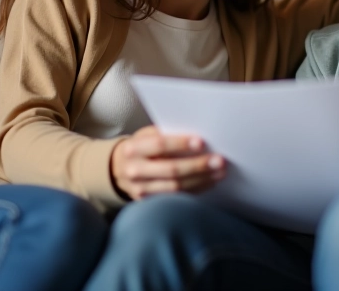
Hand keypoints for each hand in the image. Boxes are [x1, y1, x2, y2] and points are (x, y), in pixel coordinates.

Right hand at [111, 126, 225, 199]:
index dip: (181, 144)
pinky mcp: (148, 203)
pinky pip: (177, 198)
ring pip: (176, 187)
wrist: (119, 170)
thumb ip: (166, 135)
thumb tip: (199, 136)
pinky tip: (209, 182)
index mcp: (133, 148)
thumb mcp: (147, 136)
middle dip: (198, 165)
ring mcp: (140, 190)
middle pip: (171, 170)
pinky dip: (196, 189)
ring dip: (202, 179)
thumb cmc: (141, 148)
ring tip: (219, 172)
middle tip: (219, 161)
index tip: (202, 142)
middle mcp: (134, 170)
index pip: (159, 145)